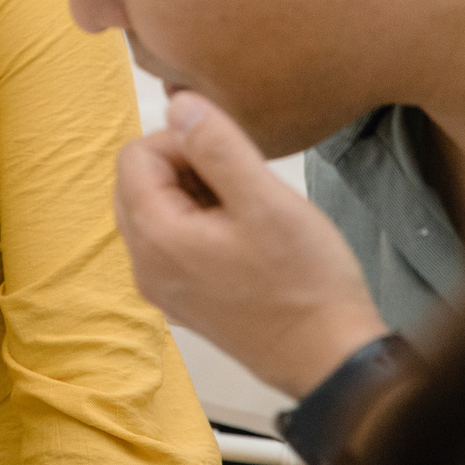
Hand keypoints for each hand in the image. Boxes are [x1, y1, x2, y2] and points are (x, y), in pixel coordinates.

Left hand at [115, 92, 387, 398]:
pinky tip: (244, 237)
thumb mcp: (265, 200)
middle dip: (184, 166)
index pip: (134, 155)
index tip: (229, 154)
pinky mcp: (184, 302)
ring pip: (156, 212)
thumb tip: (177, 105)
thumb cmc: (304, 282)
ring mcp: (162, 289)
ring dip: (194, 195)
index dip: (180, 140)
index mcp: (155, 238)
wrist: (330, 359)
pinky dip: (199, 226)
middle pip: (138, 183)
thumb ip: (217, 145)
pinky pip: (172, 244)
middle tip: (239, 180)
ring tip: (246, 208)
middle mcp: (145, 267)